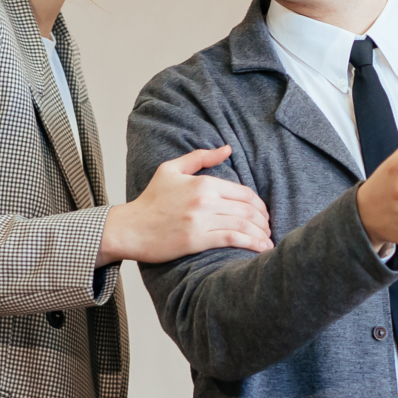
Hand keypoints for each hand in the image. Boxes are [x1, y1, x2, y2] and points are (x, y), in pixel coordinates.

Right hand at [101, 145, 271, 263]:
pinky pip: (232, 240)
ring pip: (244, 225)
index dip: (260, 205)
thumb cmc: (151, 200)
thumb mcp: (171, 169)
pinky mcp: (197, 240)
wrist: (130, 227)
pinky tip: (261, 249)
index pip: (244, 193)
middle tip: (268, 229)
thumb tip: (227, 148)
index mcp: (203, 183)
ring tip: (267, 241)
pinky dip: (252, 244)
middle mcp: (205, 200)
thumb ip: (201, 158)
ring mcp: (201, 221)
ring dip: (261, 234)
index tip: (263, 214)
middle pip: (248, 209)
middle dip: (264, 221)